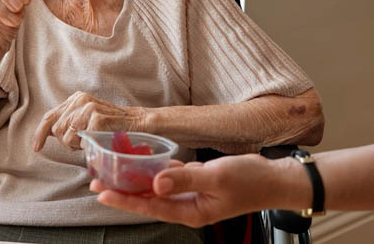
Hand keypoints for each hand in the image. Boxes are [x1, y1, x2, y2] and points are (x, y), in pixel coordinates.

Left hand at [33, 91, 143, 150]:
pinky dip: (87, 146)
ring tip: (92, 140)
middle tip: (82, 143)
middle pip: (56, 129)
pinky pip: (80, 141)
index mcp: (76, 99)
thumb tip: (47, 133)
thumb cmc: (112, 126)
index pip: (50, 117)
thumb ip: (69, 122)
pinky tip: (99, 140)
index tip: (37, 148)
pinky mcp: (97, 119)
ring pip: (66, 136)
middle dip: (66, 142)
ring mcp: (89, 108)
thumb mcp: (87, 119)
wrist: (139, 123)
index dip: (40, 134)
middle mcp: (80, 100)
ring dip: (76, 145)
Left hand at [92, 154, 288, 227]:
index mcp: (191, 212)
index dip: (125, 199)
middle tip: (97, 181)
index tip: (102, 192)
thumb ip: (185, 178)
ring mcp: (193, 196)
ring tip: (114, 171)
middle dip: (124, 191)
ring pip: (159, 188)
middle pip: (149, 200)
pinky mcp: (199, 184)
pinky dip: (158, 170)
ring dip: (138, 180)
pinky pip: (172, 178)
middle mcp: (188, 206)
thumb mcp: (217, 177)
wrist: (275, 180)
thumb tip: (156, 181)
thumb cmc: (251, 180)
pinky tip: (145, 161)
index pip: (151, 207)